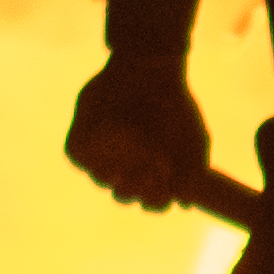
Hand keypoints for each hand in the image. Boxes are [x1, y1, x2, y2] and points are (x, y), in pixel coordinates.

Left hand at [68, 47, 211, 210]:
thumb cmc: (174, 106)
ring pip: (100, 178)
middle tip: (147, 170)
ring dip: (116, 167)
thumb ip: (194, 172)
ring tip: (134, 142)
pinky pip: (78, 155)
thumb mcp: (195, 139)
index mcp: (150, 171)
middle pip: (123, 194)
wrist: (149, 69)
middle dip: (135, 187)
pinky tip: (112, 131)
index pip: (150, 200)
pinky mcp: (79, 138)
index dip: (155, 200)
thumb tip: (185, 204)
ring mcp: (99, 154)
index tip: (164, 188)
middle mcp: (124, 167)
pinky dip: (92, 150)